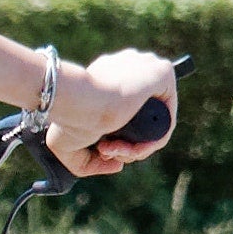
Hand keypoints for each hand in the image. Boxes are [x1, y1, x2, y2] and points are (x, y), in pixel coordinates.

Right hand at [45, 49, 178, 176]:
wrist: (75, 100)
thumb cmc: (66, 117)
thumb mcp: (65, 144)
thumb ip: (88, 159)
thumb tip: (118, 165)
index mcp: (109, 74)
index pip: (126, 111)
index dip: (115, 138)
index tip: (99, 149)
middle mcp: (130, 67)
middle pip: (140, 120)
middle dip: (124, 144)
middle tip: (105, 152)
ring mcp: (147, 68)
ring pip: (151, 124)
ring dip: (135, 148)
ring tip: (114, 151)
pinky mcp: (163, 73)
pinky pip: (167, 119)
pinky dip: (153, 141)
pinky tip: (134, 149)